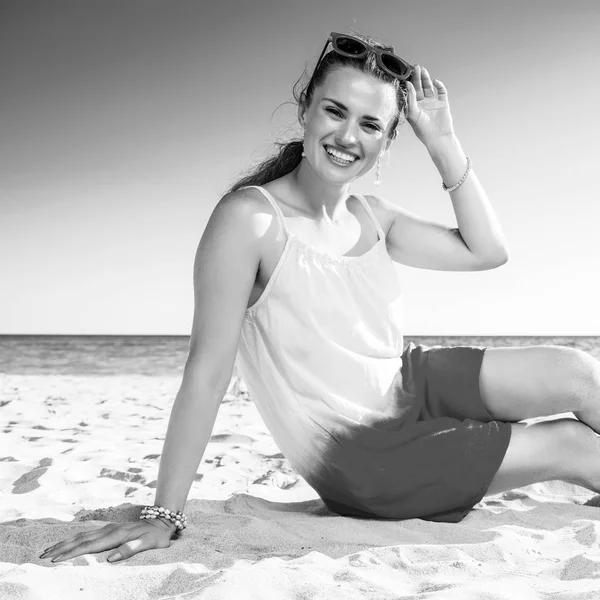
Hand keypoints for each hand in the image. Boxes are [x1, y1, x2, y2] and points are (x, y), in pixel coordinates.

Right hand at [39, 518, 175, 563]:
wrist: (163, 519)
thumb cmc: (156, 535)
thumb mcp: (149, 543)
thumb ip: (131, 549)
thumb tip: (111, 559)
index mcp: (116, 536)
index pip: (89, 546)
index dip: (71, 553)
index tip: (55, 560)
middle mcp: (109, 531)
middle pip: (80, 540)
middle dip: (61, 548)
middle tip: (43, 556)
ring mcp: (108, 529)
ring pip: (82, 536)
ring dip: (64, 543)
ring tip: (48, 550)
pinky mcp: (109, 529)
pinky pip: (87, 534)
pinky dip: (74, 539)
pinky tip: (67, 543)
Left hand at [405, 64, 454, 147]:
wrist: (437, 137)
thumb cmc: (423, 129)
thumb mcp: (413, 113)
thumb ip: (410, 98)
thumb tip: (408, 84)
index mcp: (414, 107)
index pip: (411, 92)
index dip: (410, 82)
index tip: (407, 73)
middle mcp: (423, 104)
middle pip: (420, 87)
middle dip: (418, 77)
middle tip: (416, 67)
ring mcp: (433, 102)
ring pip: (429, 87)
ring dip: (426, 78)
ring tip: (423, 70)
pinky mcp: (443, 103)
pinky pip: (441, 91)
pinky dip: (439, 86)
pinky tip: (435, 82)